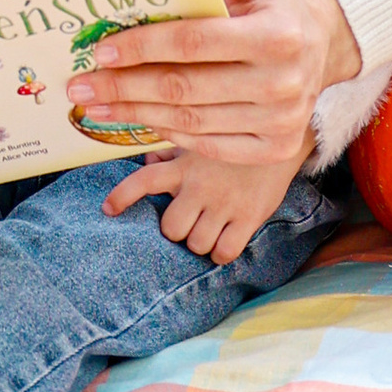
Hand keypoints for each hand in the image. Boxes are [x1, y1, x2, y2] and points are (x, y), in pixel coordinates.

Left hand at [70, 0, 357, 169]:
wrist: (322, 47)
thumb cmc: (276, 5)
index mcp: (279, 36)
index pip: (194, 43)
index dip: (143, 47)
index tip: (100, 51)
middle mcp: (283, 84)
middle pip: (184, 89)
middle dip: (124, 87)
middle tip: (80, 87)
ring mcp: (281, 123)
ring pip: (190, 122)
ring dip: (135, 114)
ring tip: (97, 106)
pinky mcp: (274, 148)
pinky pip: (207, 146)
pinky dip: (167, 134)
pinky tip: (137, 120)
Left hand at [106, 134, 311, 264]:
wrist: (284, 139)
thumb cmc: (235, 143)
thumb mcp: (201, 140)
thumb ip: (172, 152)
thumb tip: (146, 162)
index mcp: (184, 165)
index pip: (143, 181)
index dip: (122, 197)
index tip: (107, 209)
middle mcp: (200, 186)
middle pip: (170, 227)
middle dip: (176, 229)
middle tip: (190, 220)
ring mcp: (224, 204)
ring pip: (195, 243)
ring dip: (200, 241)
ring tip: (211, 227)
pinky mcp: (249, 218)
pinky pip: (223, 253)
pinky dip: (221, 253)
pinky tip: (226, 240)